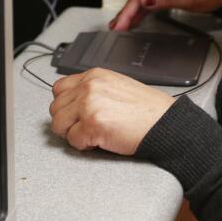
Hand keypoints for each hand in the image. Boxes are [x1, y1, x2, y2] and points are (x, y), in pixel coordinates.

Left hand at [48, 68, 174, 155]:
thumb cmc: (147, 110)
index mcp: (94, 75)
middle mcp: (89, 86)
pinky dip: (84, 145)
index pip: (59, 88)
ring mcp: (89, 104)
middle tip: (85, 127)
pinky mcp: (92, 124)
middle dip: (68, 121)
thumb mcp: (117, 86)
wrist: (165, 124)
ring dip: (73, 133)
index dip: (66, 105)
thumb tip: (73, 101)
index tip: (75, 114)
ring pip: (58, 124)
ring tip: (93, 133)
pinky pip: (73, 140)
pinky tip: (101, 140)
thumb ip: (93, 90)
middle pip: (55, 108)